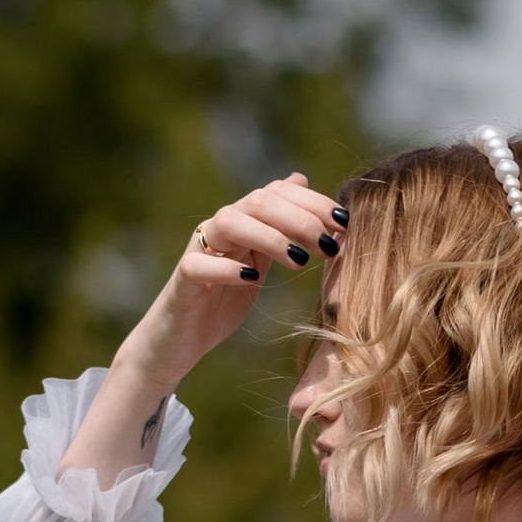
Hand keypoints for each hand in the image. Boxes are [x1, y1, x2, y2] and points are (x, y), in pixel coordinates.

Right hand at [65, 175, 345, 486]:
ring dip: (268, 236)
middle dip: (299, 219)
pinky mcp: (183, 281)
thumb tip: (300, 179)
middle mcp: (219, 229)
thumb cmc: (221, 303)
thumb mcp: (258, 261)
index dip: (312, 202)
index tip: (344, 223)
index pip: (277, 193)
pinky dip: (226, 268)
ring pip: (228, 223)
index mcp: (243, 223)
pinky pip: (198, 263)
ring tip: (298, 261)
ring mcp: (198, 251)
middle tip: (329, 245)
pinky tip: (253, 279)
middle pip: (258, 202)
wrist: (177, 342)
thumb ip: (279, 227)